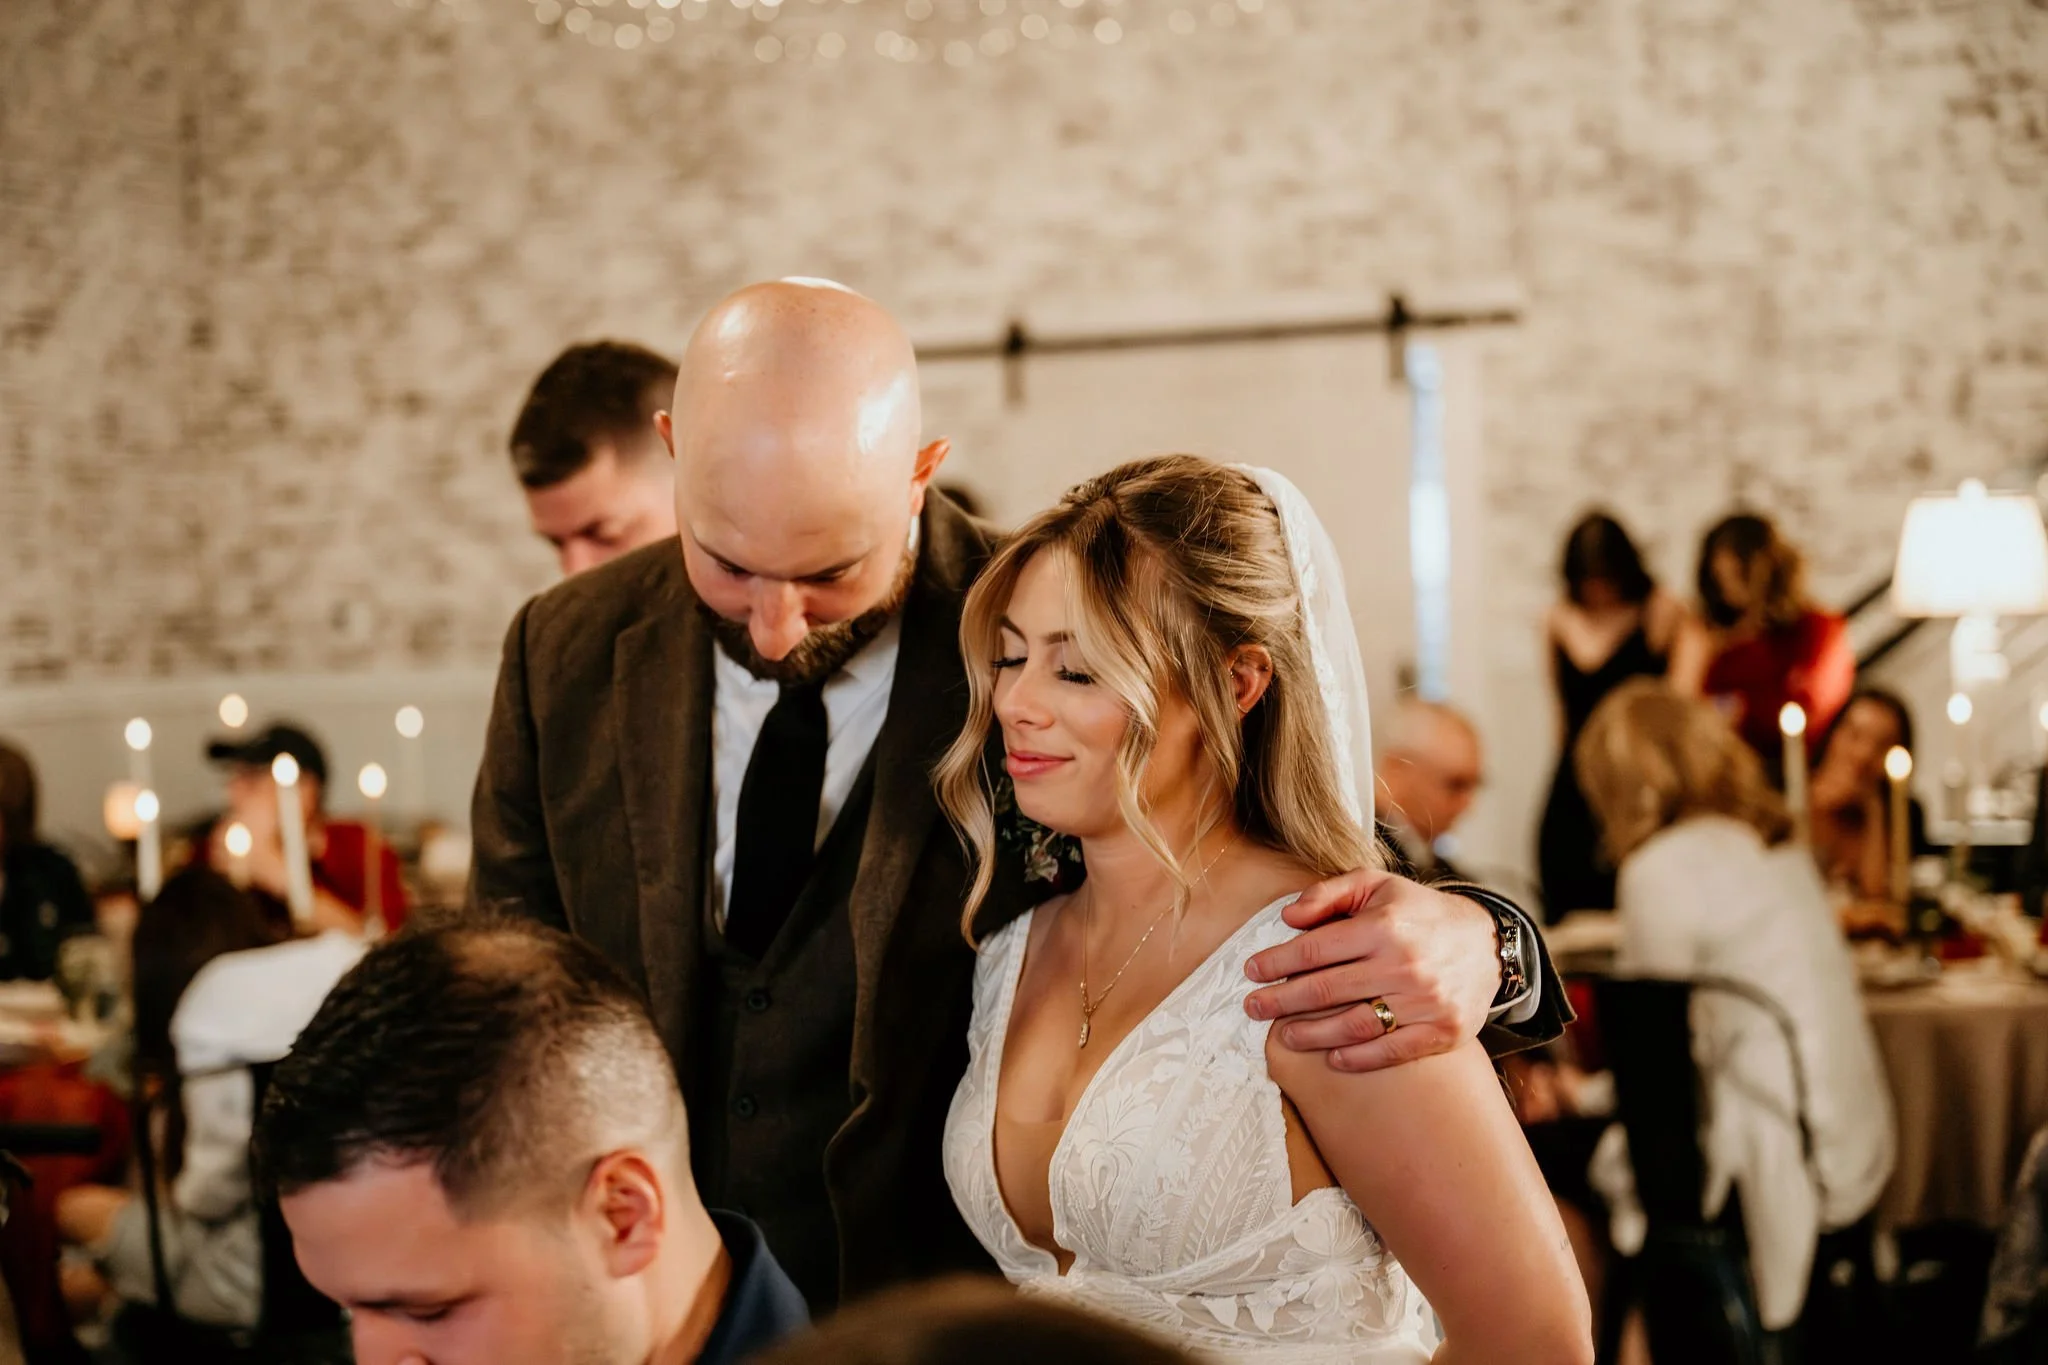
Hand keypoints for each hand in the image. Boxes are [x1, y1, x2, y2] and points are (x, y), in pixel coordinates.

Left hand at [1243, 868, 1501, 1071]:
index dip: (1276, 962)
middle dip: (1280, 1000)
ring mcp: (1425, 1002)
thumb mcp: (1377, 886)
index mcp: (1384, 927)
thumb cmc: (1419, 914)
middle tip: (1253, 1007)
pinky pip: (1391, 1051)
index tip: (1252, 971)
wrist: (1486, 945)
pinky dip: (1358, 1058)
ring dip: (1311, 1034)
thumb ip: (1329, 894)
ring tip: (1283, 1035)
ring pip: (1353, 1025)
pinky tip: (1332, 1058)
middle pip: (1325, 990)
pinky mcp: (1443, 1031)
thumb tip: (1287, 917)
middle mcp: (1403, 965)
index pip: (1314, 949)